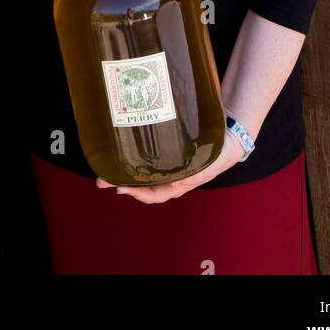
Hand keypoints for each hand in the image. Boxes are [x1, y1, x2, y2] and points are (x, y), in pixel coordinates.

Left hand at [95, 131, 244, 203]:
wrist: (228, 134)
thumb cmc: (218, 154)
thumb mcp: (205, 168)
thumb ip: (190, 176)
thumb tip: (173, 184)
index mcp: (178, 185)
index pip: (153, 195)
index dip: (136, 194)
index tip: (120, 189)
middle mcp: (168, 175)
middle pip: (140, 182)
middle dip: (120, 181)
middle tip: (100, 178)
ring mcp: (165, 162)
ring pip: (140, 168)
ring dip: (122, 167)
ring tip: (105, 161)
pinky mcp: (165, 146)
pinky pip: (146, 153)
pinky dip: (133, 152)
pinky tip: (122, 143)